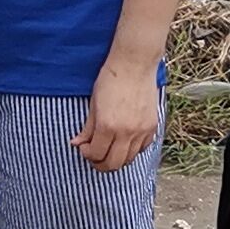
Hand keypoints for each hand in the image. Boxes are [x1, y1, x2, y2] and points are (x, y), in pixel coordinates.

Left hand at [73, 50, 162, 172]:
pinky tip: (124, 142)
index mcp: (107, 126)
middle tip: (94, 156)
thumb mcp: (93, 104)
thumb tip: (77, 143)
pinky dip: (132, 150)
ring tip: (109, 150)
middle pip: (113, 164)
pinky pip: (142, 149)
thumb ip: (87, 127)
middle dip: (100, 164)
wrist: (134, 64)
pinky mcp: (152, 126)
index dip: (87, 154)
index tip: (84, 147)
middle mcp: (126, 132)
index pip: (96, 154)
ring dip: (117, 158)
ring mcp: (141, 131)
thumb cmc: (111, 79)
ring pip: (129, 159)